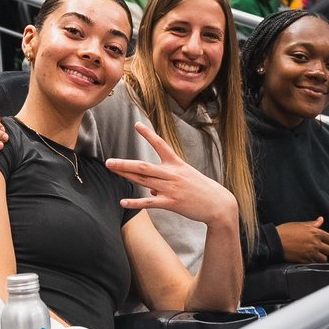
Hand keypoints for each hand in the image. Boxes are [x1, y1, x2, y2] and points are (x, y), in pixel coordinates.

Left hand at [106, 123, 238, 227]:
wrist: (219, 204)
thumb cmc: (201, 190)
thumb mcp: (185, 179)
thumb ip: (165, 181)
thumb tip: (150, 188)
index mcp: (177, 165)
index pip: (161, 145)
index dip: (148, 135)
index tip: (136, 124)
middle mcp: (172, 175)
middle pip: (144, 167)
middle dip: (125, 164)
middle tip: (109, 161)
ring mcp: (171, 189)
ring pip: (144, 180)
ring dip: (125, 176)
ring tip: (111, 170)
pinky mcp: (172, 203)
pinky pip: (150, 202)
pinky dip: (136, 203)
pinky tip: (122, 202)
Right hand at [277, 217, 328, 262]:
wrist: (275, 241)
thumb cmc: (286, 231)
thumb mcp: (299, 224)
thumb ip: (312, 223)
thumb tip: (321, 219)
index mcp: (315, 233)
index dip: (327, 240)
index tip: (323, 241)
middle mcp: (315, 244)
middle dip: (325, 250)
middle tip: (320, 249)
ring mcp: (311, 253)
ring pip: (324, 259)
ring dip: (320, 257)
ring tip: (314, 255)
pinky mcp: (305, 261)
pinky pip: (315, 264)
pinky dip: (313, 262)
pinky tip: (308, 259)